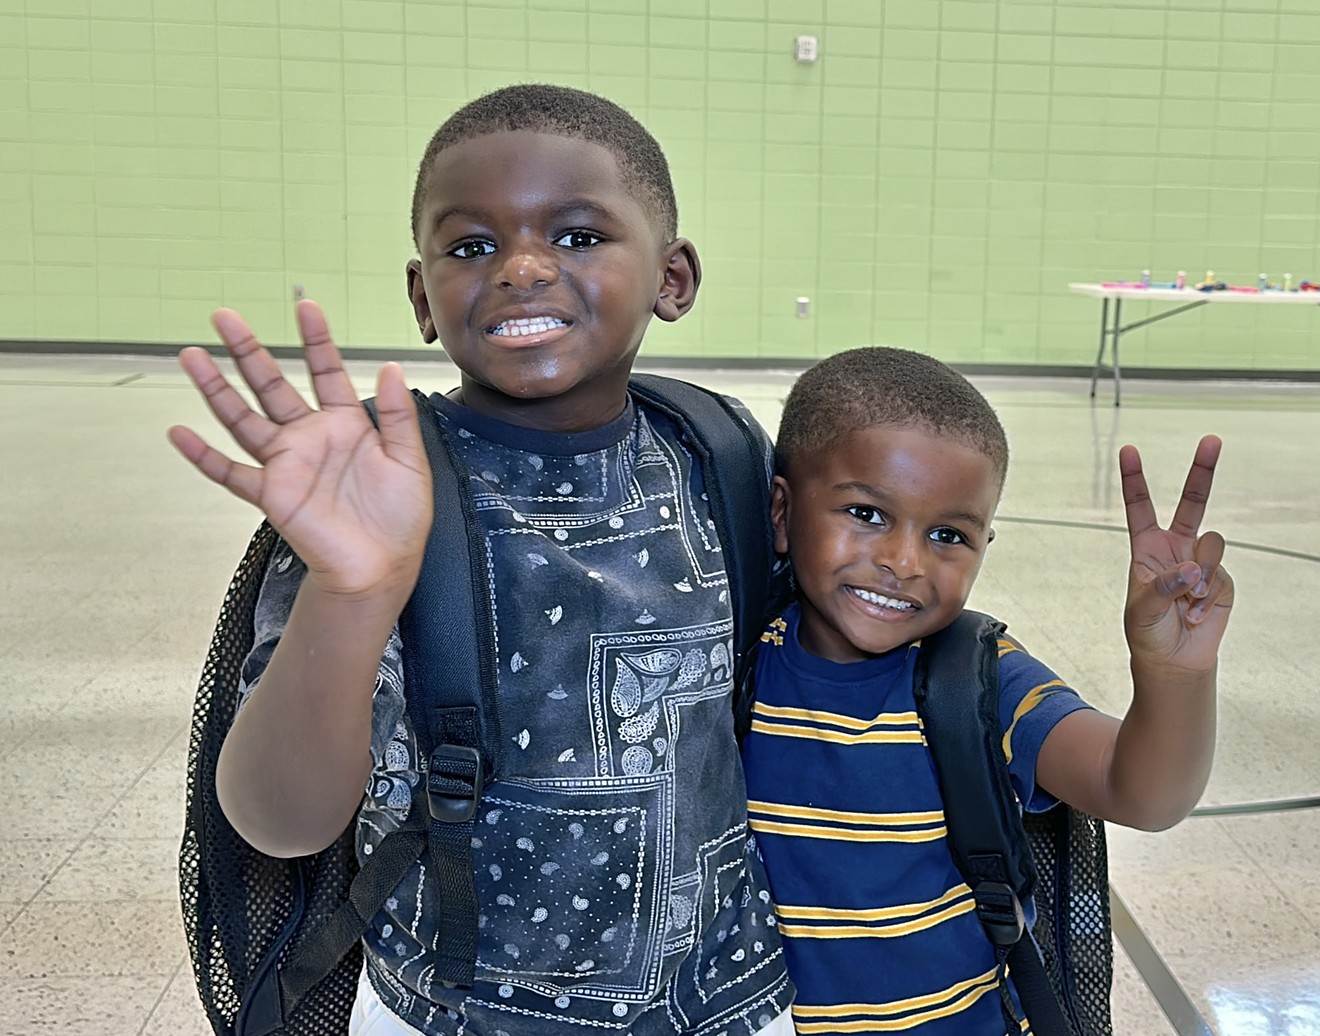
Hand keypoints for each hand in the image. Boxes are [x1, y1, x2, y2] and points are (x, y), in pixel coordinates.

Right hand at [167, 300, 432, 599]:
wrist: (382, 567)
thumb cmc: (399, 519)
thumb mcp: (410, 460)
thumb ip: (398, 415)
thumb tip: (390, 368)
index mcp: (346, 425)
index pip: (325, 372)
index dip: (316, 340)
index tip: (305, 307)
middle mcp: (311, 438)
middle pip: (271, 385)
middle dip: (248, 351)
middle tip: (224, 316)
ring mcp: (287, 464)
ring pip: (243, 418)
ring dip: (217, 389)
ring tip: (192, 356)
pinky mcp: (272, 495)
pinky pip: (231, 472)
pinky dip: (204, 455)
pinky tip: (179, 433)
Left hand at [1120, 435, 1233, 673]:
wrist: (1173, 659)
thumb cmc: (1146, 631)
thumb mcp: (1142, 608)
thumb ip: (1164, 585)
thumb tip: (1192, 569)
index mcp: (1147, 547)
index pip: (1140, 506)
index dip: (1134, 478)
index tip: (1128, 449)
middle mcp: (1176, 548)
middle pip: (1193, 502)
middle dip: (1203, 471)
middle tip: (1212, 439)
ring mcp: (1201, 562)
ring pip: (1211, 545)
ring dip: (1198, 576)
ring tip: (1185, 603)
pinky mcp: (1222, 580)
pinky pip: (1219, 578)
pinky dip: (1205, 600)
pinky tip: (1194, 616)